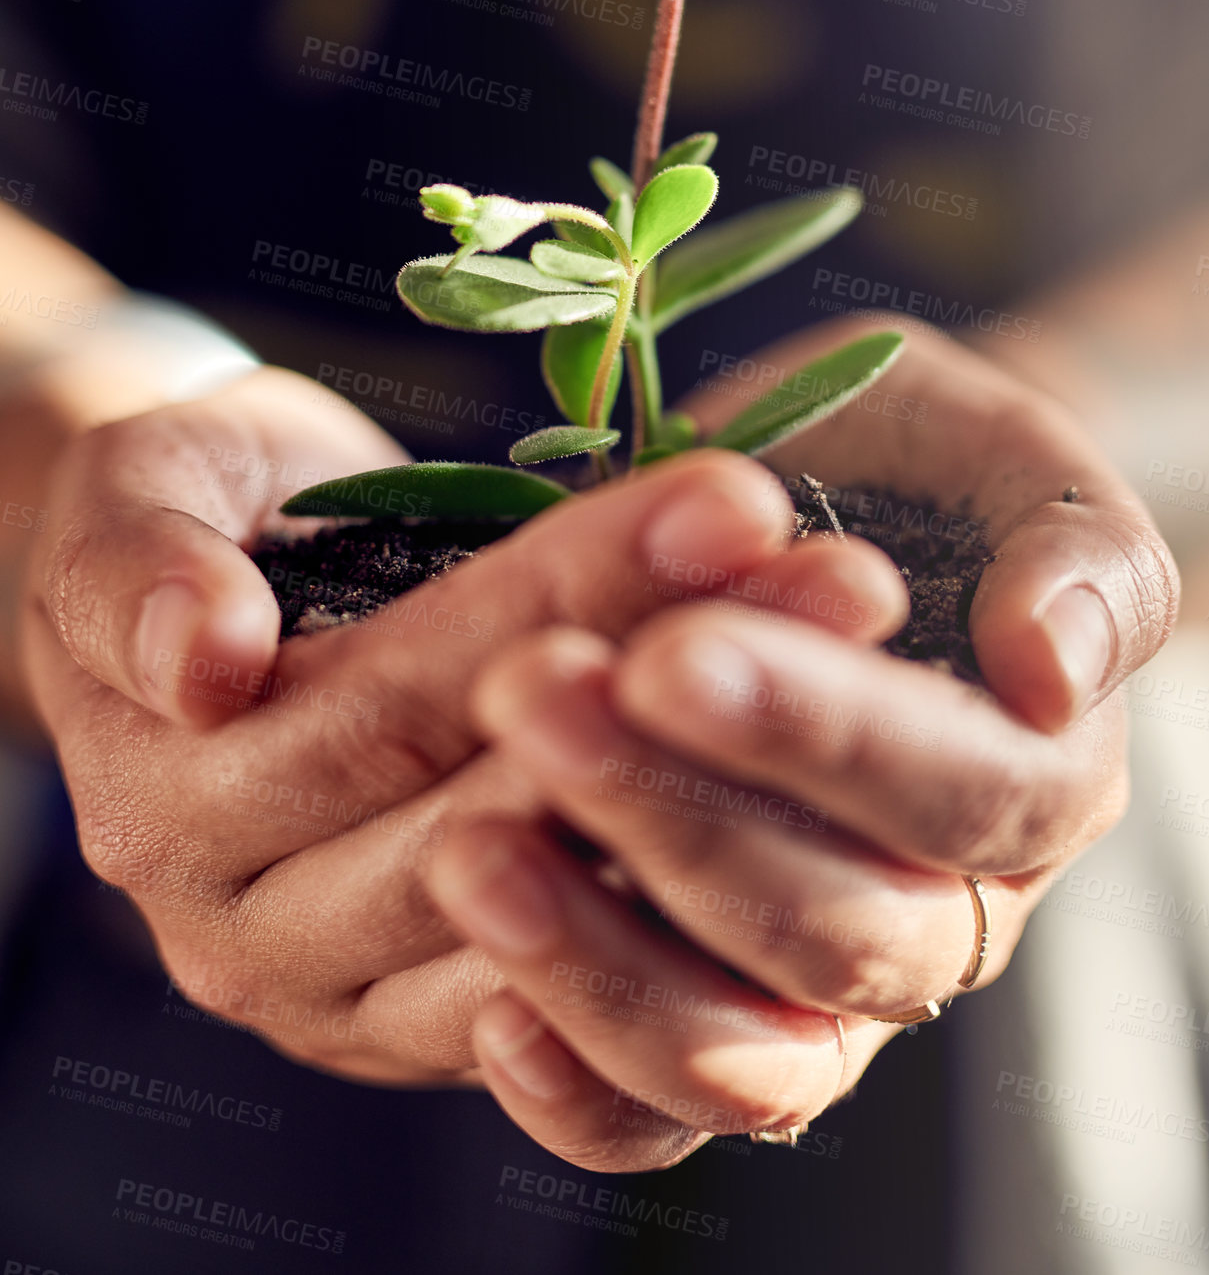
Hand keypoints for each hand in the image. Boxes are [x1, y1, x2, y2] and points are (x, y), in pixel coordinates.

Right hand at [21, 364, 903, 1131]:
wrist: (216, 609)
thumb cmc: (194, 521)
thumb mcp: (138, 497)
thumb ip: (139, 570)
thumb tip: (203, 656)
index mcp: (177, 804)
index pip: (405, 697)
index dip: (571, 597)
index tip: (729, 499)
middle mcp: (257, 934)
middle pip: (503, 806)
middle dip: (686, 688)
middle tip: (845, 578)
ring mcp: (354, 996)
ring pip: (568, 906)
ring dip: (730, 780)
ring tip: (858, 651)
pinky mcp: (437, 1021)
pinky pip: (589, 1000)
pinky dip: (702, 896)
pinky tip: (818, 795)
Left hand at [426, 317, 1177, 1166]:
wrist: (825, 505)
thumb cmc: (913, 468)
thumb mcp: (1003, 458)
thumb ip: (1071, 549)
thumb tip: (1053, 673)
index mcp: (1037, 783)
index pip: (958, 794)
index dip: (818, 736)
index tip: (670, 654)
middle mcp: (941, 913)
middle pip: (833, 927)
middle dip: (673, 818)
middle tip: (530, 694)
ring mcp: (820, 992)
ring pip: (740, 1052)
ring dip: (600, 959)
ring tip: (471, 849)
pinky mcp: (703, 1023)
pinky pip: (650, 1122)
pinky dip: (576, 1089)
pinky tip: (489, 1014)